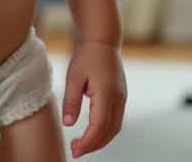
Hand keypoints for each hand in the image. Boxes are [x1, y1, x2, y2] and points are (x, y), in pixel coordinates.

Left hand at [61, 40, 126, 157]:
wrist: (102, 40)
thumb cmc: (87, 56)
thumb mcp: (73, 77)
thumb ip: (71, 101)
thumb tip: (68, 123)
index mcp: (107, 94)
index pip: (98, 126)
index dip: (87, 142)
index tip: (74, 150)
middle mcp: (118, 99)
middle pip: (109, 131)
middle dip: (93, 145)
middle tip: (75, 151)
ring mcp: (122, 98)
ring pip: (115, 128)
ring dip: (100, 140)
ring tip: (82, 145)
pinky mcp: (120, 97)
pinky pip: (115, 120)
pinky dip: (105, 131)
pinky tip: (92, 133)